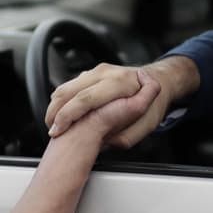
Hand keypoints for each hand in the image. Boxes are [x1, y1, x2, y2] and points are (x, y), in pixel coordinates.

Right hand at [47, 62, 174, 148]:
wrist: (160, 81)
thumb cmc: (154, 106)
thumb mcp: (147, 125)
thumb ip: (127, 135)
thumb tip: (105, 142)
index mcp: (120, 83)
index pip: (85, 99)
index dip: (67, 116)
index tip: (58, 131)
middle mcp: (106, 72)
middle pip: (70, 92)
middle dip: (56, 114)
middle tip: (52, 133)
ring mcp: (97, 70)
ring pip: (66, 87)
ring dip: (55, 108)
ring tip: (53, 127)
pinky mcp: (92, 73)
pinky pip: (69, 86)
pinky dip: (60, 102)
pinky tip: (59, 116)